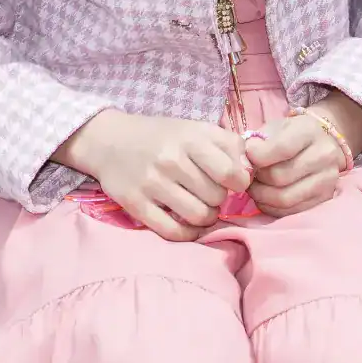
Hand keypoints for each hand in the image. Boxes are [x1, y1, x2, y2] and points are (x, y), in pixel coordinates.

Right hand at [60, 112, 251, 242]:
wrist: (108, 140)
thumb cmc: (160, 136)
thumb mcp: (194, 129)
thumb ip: (227, 145)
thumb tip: (252, 170)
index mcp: (190, 138)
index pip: (234, 173)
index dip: (238, 182)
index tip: (230, 181)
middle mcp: (171, 160)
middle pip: (217, 198)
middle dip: (218, 199)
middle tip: (207, 192)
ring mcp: (152, 183)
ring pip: (199, 217)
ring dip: (204, 217)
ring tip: (196, 205)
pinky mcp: (136, 205)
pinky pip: (173, 232)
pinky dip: (186, 233)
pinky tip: (185, 224)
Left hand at [246, 114, 345, 216]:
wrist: (320, 143)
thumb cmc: (290, 134)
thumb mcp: (275, 127)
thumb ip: (259, 140)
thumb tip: (245, 160)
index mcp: (309, 131)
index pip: (281, 148)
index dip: (257, 156)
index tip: (247, 156)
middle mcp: (323, 156)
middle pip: (280, 177)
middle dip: (257, 178)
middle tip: (248, 175)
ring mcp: (327, 180)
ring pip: (285, 198)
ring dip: (262, 196)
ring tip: (254, 187)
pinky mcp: (324, 199)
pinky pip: (291, 211)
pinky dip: (272, 208)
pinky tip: (265, 198)